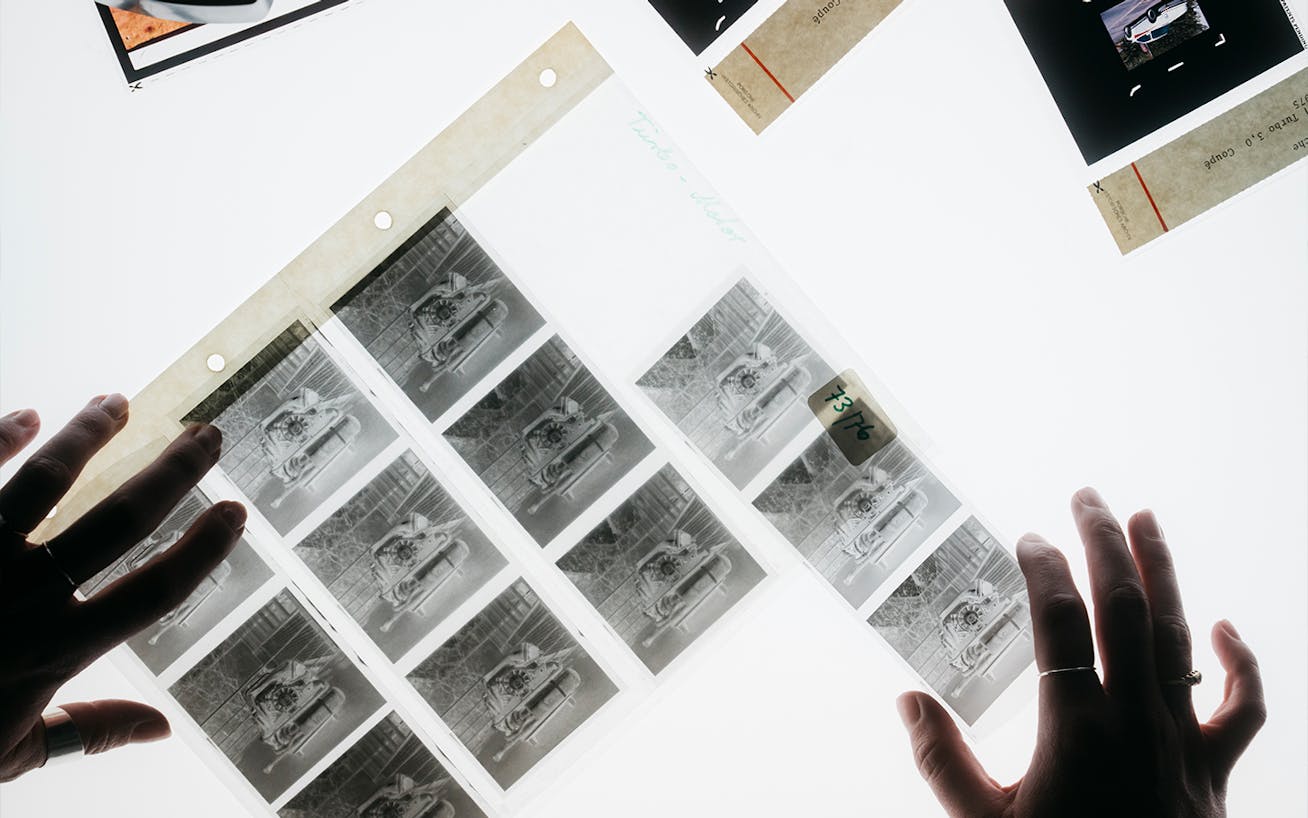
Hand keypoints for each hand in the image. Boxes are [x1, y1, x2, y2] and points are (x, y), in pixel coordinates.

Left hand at [0, 395, 245, 780]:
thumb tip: (160, 729)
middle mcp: (25, 598)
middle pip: (117, 523)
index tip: (235, 512)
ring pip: (44, 484)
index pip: (154, 592)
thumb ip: (88, 732)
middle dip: (173, 474)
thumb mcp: (13, 753)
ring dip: (89, 438)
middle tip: (207, 435)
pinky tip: (27, 415)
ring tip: (118, 404)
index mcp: (57, 649)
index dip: (203, 549)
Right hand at [897, 488, 1265, 817]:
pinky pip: (1242, 708)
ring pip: (1180, 637)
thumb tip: (908, 702)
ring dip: (1163, 572)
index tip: (1026, 538)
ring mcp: (1181, 743)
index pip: (1059, 620)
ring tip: (1145, 520)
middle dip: (1104, 543)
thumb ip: (943, 763)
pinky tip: (1222, 627)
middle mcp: (1134, 722)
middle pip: (1124, 607)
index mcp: (1074, 730)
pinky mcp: (1215, 771)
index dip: (1042, 567)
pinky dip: (1239, 664)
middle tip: (1086, 496)